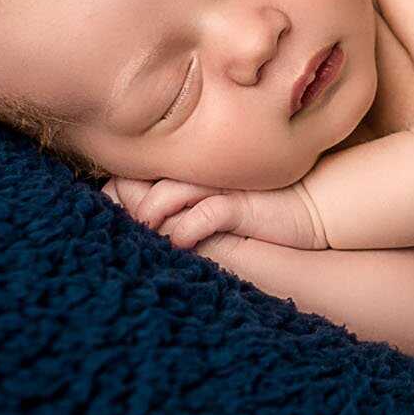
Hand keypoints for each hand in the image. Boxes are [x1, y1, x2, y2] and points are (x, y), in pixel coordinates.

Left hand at [103, 175, 327, 251]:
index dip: (117, 191)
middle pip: (147, 180)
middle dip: (124, 201)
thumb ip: (183, 211)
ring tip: (139, 230)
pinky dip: (187, 227)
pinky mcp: (240, 204)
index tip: (101, 208)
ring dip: (150, 213)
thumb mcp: (218, 210)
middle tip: (103, 224)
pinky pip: (207, 212)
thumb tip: (142, 223)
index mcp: (192, 173)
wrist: (312, 206)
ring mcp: (220, 187)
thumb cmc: (259, 210)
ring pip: (170, 192)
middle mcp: (201, 175)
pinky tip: (176, 241)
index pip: (142, 176)